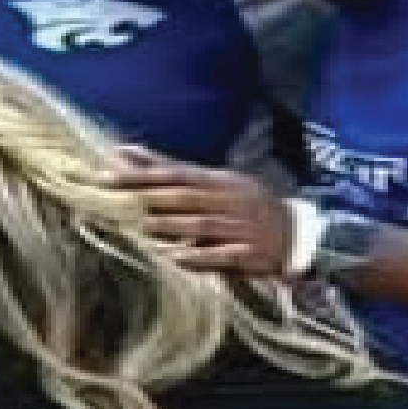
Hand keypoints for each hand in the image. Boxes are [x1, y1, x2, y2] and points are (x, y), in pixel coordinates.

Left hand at [108, 151, 302, 277]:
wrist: (299, 234)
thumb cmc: (246, 205)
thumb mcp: (216, 182)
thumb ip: (171, 170)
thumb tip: (125, 151)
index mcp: (219, 181)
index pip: (175, 174)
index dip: (142, 173)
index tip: (108, 173)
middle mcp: (229, 201)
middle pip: (184, 197)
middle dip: (147, 195)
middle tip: (114, 197)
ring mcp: (240, 228)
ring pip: (200, 225)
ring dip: (169, 226)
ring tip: (140, 226)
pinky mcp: (250, 254)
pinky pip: (222, 255)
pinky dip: (199, 256)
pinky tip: (175, 257)